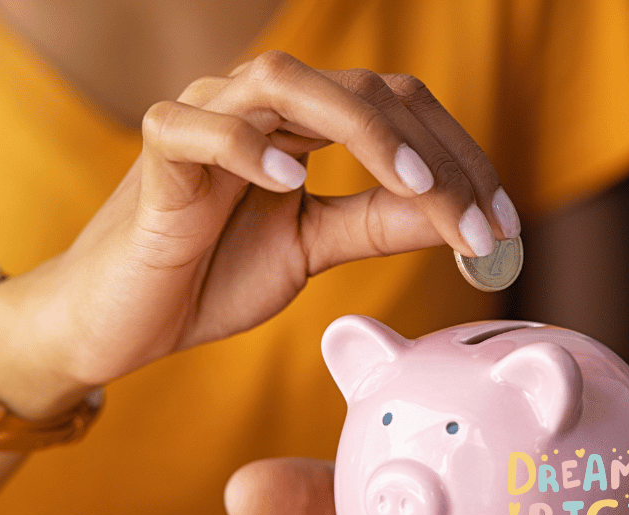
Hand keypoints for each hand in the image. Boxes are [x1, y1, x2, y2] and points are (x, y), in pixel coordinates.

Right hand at [0, 52, 519, 417]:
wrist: (124, 319)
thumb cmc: (212, 274)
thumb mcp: (313, 248)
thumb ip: (377, 224)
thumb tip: (455, 217)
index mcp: (304, 125)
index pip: (399, 111)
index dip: (459, 160)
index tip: (504, 227)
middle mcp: (261, 106)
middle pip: (364, 90)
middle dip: (434, 156)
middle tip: (480, 224)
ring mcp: (205, 119)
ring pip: (287, 82)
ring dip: (364, 132)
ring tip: (417, 189)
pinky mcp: (156, 155)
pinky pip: (195, 127)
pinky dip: (243, 146)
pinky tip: (289, 183)